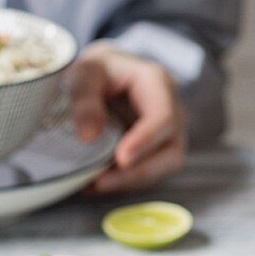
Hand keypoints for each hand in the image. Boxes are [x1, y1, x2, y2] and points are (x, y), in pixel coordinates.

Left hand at [67, 42, 187, 192]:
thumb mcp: (83, 73)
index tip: (121, 159)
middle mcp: (171, 110)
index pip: (163, 116)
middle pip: (171, 150)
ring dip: (128, 181)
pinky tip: (92, 184)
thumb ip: (84, 99)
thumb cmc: (95, 70)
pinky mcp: (154, 152)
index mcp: (157, 83)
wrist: (98, 76)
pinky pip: (145, 174)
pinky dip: (121, 183)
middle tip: (100, 182)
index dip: (145, 139)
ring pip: (161, 168)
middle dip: (138, 171)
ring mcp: (166, 134)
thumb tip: (90, 137)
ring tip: (92, 185)